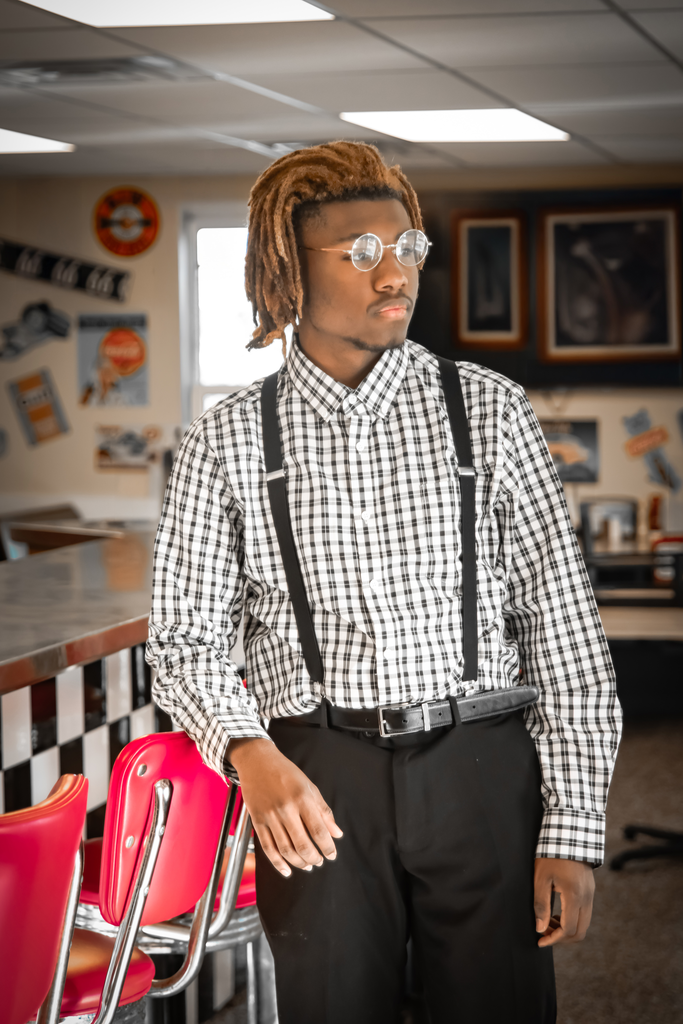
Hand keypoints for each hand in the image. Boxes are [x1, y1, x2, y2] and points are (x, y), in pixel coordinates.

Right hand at [228, 738, 342, 877]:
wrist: (258, 762)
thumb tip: (337, 833)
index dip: (327, 847)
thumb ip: (324, 811)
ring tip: (307, 865)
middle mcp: (286, 808)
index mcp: (302, 798)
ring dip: (298, 863)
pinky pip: (268, 847)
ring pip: (286, 849)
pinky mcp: (257, 821)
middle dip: (314, 858)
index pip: (319, 830)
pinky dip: (277, 863)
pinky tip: (286, 869)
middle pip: (302, 844)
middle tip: (319, 861)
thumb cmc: (285, 773)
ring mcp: (270, 816)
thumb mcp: (310, 787)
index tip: (332, 854)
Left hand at [534, 857, 594, 947]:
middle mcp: (587, 898)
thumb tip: (540, 928)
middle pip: (580, 932)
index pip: (568, 930)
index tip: (540, 941)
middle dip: (561, 938)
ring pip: (584, 924)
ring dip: (567, 929)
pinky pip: (585, 914)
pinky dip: (572, 920)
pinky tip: (557, 914)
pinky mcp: (590, 891)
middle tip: (544, 933)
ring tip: (548, 922)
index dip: (553, 939)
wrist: (569, 836)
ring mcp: (591, 895)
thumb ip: (541, 905)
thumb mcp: (541, 879)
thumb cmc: (552, 855)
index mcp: (574, 896)